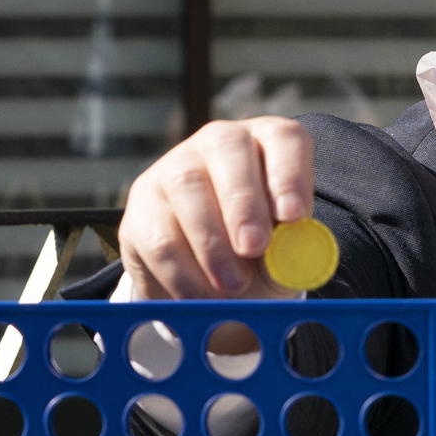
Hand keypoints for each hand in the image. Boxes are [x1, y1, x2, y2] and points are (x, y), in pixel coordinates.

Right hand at [118, 117, 313, 298]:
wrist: (212, 279)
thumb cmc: (263, 254)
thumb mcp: (285, 254)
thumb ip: (291, 253)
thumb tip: (293, 262)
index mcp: (269, 144)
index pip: (283, 138)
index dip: (289, 174)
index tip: (293, 215)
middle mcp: (221, 142)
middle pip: (229, 149)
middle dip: (244, 203)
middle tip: (254, 247)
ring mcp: (175, 166)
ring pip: (188, 187)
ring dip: (212, 243)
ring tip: (234, 284)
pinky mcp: (142, 203)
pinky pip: (159, 234)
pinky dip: (183, 272)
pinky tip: (202, 296)